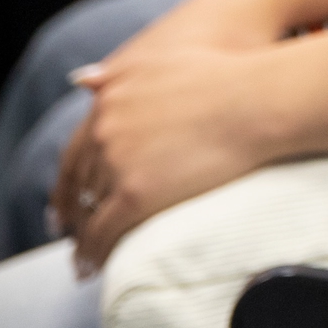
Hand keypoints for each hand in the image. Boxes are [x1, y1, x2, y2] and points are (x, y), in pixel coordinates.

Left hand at [52, 34, 327, 269]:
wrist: (259, 101)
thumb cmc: (227, 79)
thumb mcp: (160, 61)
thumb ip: (118, 75)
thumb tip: (81, 81)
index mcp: (109, 101)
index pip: (75, 152)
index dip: (70, 182)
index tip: (67, 203)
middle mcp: (104, 130)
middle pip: (80, 183)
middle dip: (75, 211)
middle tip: (75, 234)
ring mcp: (117, 162)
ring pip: (89, 210)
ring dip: (85, 235)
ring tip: (88, 255)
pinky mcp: (135, 194)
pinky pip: (104, 231)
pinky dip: (95, 252)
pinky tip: (96, 266)